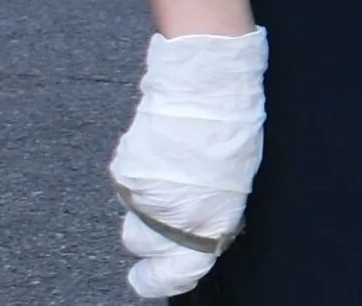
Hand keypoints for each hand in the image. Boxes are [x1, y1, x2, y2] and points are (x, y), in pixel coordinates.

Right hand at [109, 30, 265, 296]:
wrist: (205, 82)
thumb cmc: (234, 124)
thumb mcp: (237, 178)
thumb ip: (214, 212)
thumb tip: (203, 228)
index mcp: (202, 218)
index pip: (173, 272)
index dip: (164, 280)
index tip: (160, 279)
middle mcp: (163, 212)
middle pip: (143, 246)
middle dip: (153, 239)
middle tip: (170, 219)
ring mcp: (138, 191)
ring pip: (133, 216)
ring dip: (150, 204)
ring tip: (174, 174)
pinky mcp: (123, 169)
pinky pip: (131, 188)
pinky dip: (144, 180)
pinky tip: (164, 156)